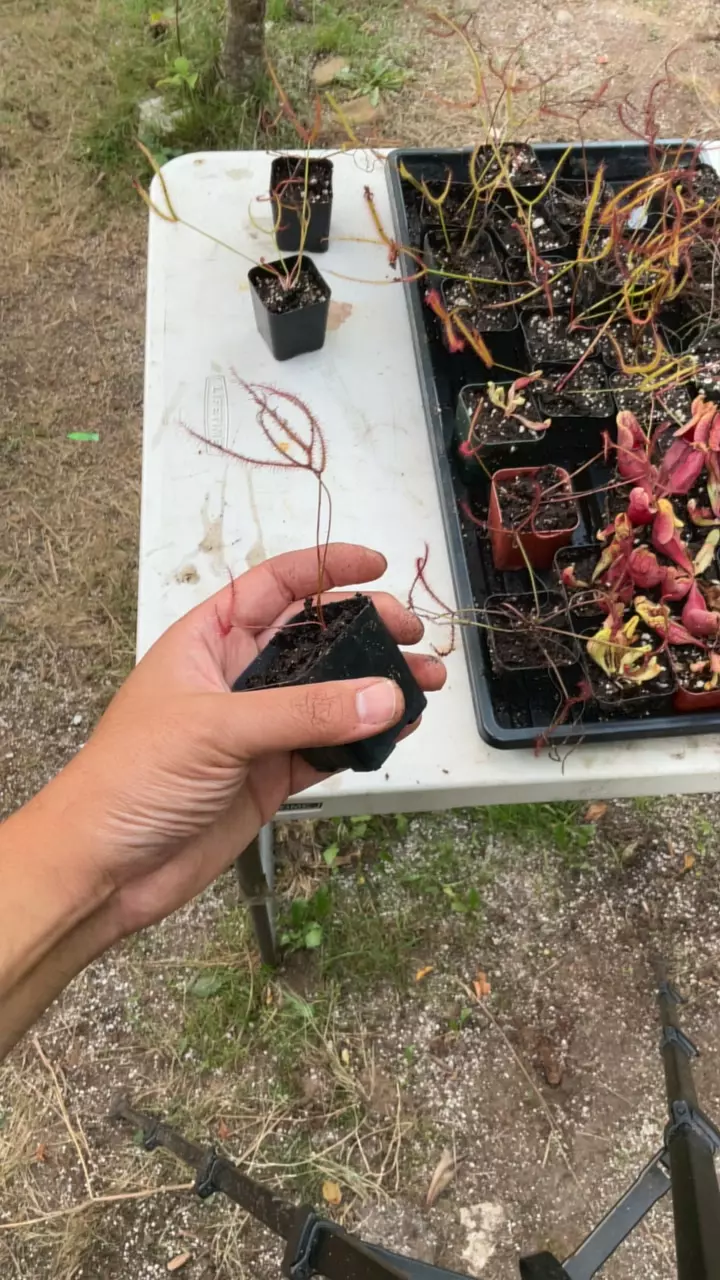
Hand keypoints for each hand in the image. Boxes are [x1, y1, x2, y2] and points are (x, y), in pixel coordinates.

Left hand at [60, 544, 444, 937]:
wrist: (106, 867)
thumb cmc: (132, 776)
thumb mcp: (216, 727)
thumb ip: (304, 711)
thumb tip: (385, 696)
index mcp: (208, 640)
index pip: (274, 585)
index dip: (325, 567)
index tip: (378, 564)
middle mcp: (238, 677)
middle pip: (315, 638)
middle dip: (367, 630)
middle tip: (411, 634)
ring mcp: (259, 728)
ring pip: (332, 695)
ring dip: (378, 687)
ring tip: (427, 681)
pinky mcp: (273, 776)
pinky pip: (331, 747)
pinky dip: (367, 739)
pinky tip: (401, 728)